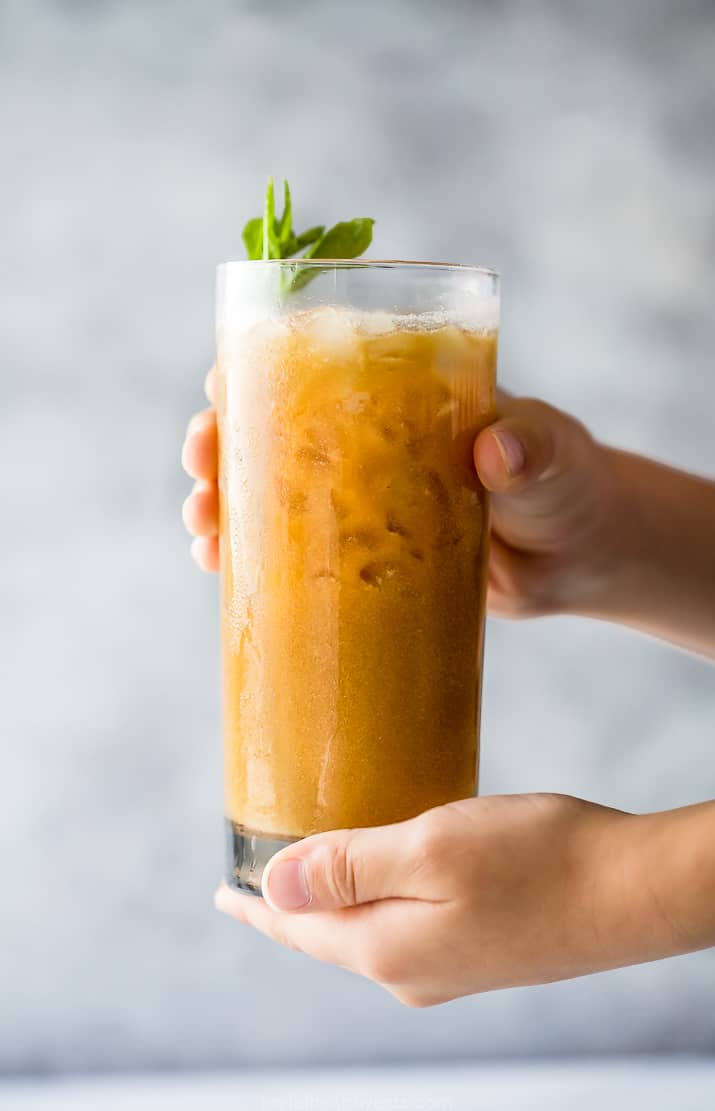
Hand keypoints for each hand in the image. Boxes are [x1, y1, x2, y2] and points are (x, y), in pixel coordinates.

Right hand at [181, 372, 619, 615]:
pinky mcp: (366, 559)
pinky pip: (297, 556)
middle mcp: (368, 446)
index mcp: (402, 397)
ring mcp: (362, 505)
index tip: (220, 383)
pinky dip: (254, 561)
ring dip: (224, 505)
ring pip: (270, 496)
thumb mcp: (551, 454)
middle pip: (272, 432)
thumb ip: (530, 447)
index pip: (316, 367)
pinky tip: (221, 572)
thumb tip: (495, 450)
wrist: (581, 557)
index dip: (258, 368)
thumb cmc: (567, 482)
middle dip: (221, 442)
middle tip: (200, 462)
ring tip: (202, 529)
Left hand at [214, 794, 669, 1005]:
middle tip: (262, 867)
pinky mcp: (483, 950)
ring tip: (316, 865)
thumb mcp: (431, 848)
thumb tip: (273, 886)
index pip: (298, 928)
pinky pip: (406, 923)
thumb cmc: (538, 860)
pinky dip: (379, 897)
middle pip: (330, 934)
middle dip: (292, 905)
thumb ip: (349, 868)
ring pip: (369, 929)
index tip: (223, 891)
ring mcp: (451, 967)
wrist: (635, 892)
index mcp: (387, 948)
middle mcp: (413, 971)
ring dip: (337, 898)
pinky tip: (388, 872)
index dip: (257, 906)